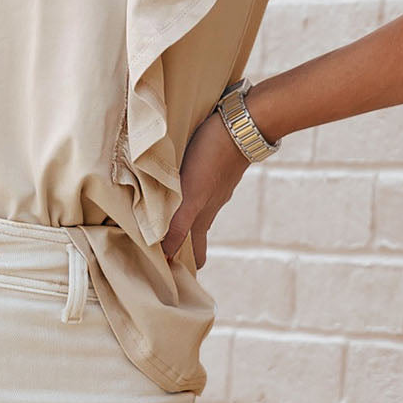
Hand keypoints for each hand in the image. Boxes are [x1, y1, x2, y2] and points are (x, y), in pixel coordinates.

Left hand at [160, 107, 250, 268]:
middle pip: (194, 233)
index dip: (184, 266)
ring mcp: (215, 187)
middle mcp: (210, 205)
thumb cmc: (213, 158)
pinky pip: (197, 189)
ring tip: (160, 218)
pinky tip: (176, 184)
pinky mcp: (215, 169)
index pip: (195, 253)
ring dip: (180, 218)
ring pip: (195, 210)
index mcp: (203, 215)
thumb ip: (179, 224)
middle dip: (180, 245)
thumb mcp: (192, 195)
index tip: (168, 276)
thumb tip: (166, 253)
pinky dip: (185, 195)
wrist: (242, 126)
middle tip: (160, 252)